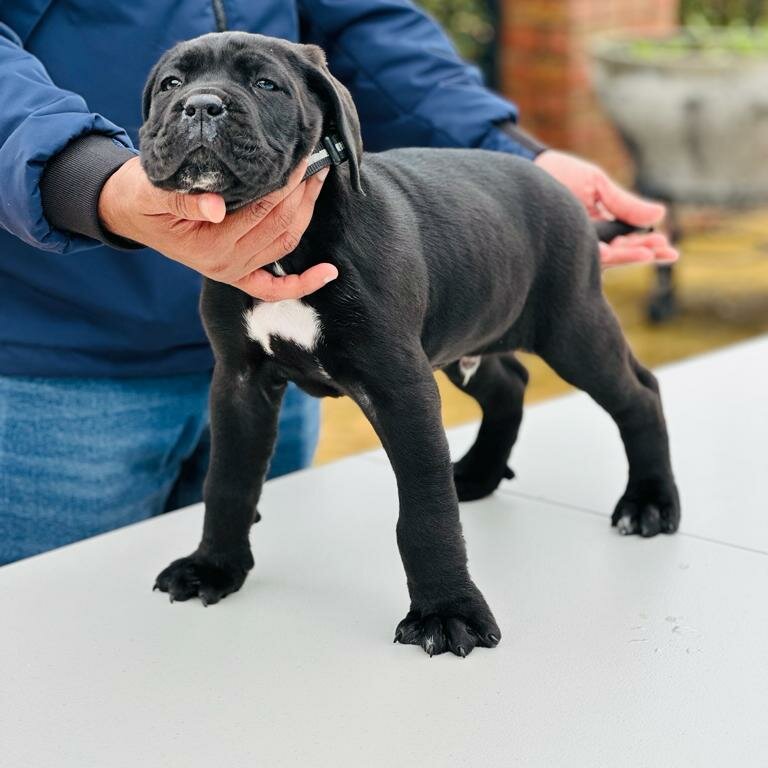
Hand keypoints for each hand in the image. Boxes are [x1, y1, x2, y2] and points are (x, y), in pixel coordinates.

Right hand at [98, 157, 336, 299]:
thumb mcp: (151, 190)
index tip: (303, 155)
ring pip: (284, 244)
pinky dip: (303, 283)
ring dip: (307, 214)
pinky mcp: (237, 274)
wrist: (126, 213)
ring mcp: (234, 271)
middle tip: (318, 159)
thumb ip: (182, 200)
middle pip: (280, 226)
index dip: (286, 183)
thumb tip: (216, 207)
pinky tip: (329, 272)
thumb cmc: (139, 195)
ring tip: (320, 180)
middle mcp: (226, 264)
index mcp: (209, 245)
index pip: (261, 209)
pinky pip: (275, 287)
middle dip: (302, 192)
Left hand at [534, 150, 678, 268]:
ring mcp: (574, 248)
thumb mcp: (598, 186)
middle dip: (646, 253)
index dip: (650, 246)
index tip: (669, 248)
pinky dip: (604, 256)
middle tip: (668, 252)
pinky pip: (585, 258)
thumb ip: (625, 203)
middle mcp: (588, 242)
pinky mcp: (560, 251)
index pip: (629, 241)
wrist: (528, 170)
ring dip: (629, 256)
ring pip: (606, 259)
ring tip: (650, 253)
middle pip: (622, 254)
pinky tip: (618, 252)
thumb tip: (661, 214)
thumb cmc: (561, 176)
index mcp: (600, 228)